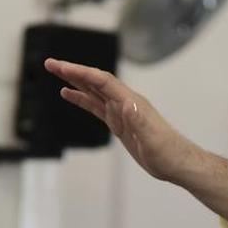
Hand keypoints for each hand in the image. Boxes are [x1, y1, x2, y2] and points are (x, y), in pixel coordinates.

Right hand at [43, 59, 194, 182]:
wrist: (176, 163)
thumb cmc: (168, 152)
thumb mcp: (153, 139)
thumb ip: (140, 121)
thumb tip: (126, 104)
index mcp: (131, 102)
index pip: (103, 81)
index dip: (82, 73)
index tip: (62, 67)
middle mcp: (125, 102)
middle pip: (95, 81)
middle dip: (73, 71)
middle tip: (50, 63)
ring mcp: (121, 112)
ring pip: (93, 91)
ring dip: (74, 81)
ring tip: (55, 72)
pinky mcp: (119, 123)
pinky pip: (96, 106)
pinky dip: (81, 99)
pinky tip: (68, 94)